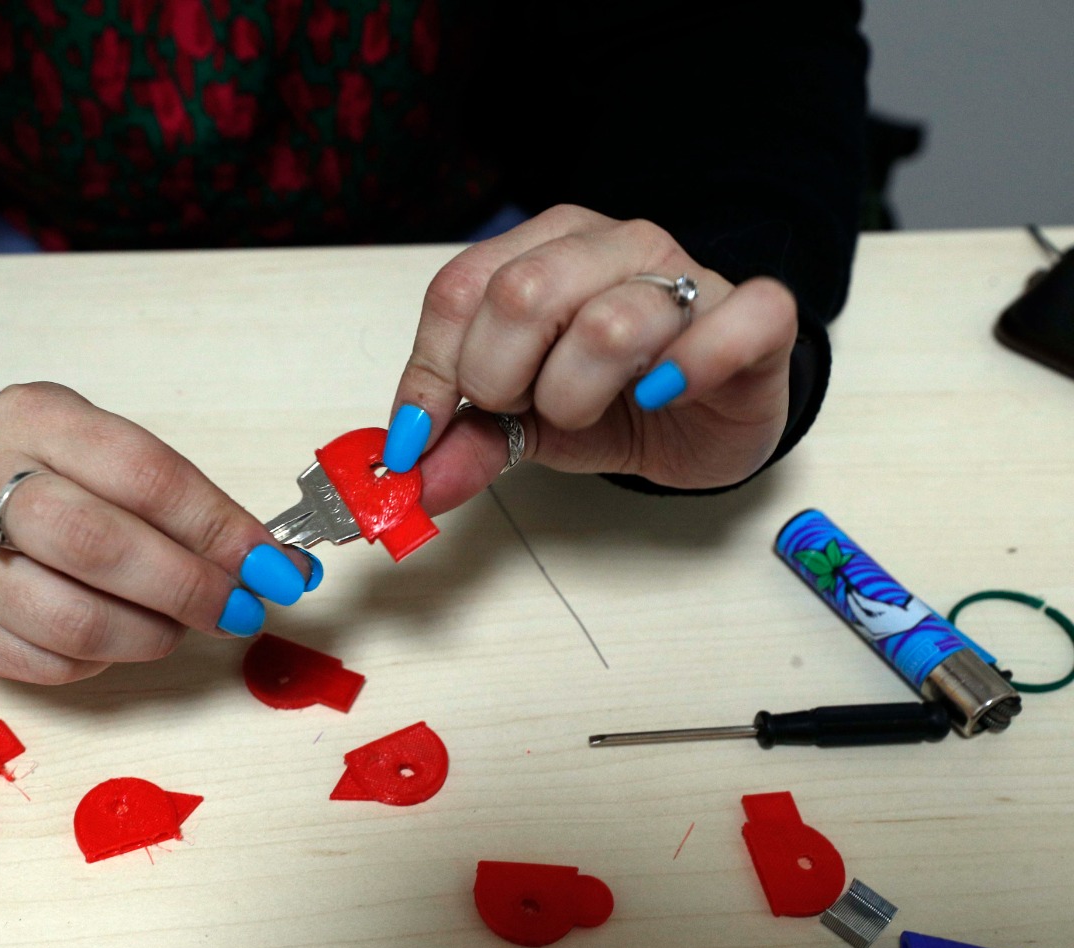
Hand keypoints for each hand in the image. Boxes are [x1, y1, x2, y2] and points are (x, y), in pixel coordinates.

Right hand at [0, 383, 316, 683]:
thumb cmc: (52, 473)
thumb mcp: (107, 451)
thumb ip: (183, 501)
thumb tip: (272, 566)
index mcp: (32, 419)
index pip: (142, 474)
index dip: (217, 527)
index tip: (271, 565)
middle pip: (98, 546)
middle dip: (187, 587)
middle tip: (238, 609)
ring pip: (72, 622)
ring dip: (151, 636)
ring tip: (180, 625)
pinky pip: (46, 665)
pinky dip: (102, 662)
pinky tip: (118, 636)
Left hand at [387, 205, 798, 512]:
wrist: (707, 417)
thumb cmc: (614, 401)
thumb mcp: (527, 424)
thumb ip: (470, 442)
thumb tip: (415, 480)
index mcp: (543, 249)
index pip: (459, 289)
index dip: (430, 372)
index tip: (420, 437)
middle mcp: (613, 245)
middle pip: (521, 295)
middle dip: (501, 379)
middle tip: (524, 412)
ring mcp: (688, 274)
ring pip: (609, 324)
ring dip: (578, 395)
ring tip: (589, 410)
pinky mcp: (754, 319)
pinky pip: (738, 320)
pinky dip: (696, 364)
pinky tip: (665, 395)